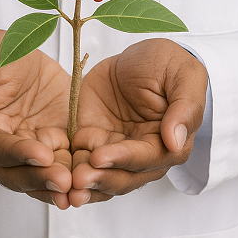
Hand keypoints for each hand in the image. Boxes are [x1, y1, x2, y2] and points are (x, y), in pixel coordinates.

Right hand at [0, 29, 71, 207]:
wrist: (10, 47)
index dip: (18, 154)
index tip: (41, 155)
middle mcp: (0, 147)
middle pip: (17, 171)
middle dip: (40, 178)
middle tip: (64, 181)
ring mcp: (27, 144)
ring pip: (39, 174)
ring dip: (55, 184)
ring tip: (76, 188)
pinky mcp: (52, 138)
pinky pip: (61, 160)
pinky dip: (72, 172)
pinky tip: (87, 180)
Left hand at [69, 38, 207, 205]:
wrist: (139, 54)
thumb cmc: (168, 64)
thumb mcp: (184, 75)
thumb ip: (185, 107)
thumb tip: (175, 141)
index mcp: (168, 144)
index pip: (148, 159)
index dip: (124, 159)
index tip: (101, 156)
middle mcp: (140, 153)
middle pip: (122, 176)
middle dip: (100, 178)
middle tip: (78, 178)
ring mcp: (114, 148)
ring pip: (99, 175)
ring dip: (83, 182)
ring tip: (66, 183)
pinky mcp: (91, 138)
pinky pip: (79, 159)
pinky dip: (67, 168)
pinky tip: (53, 171)